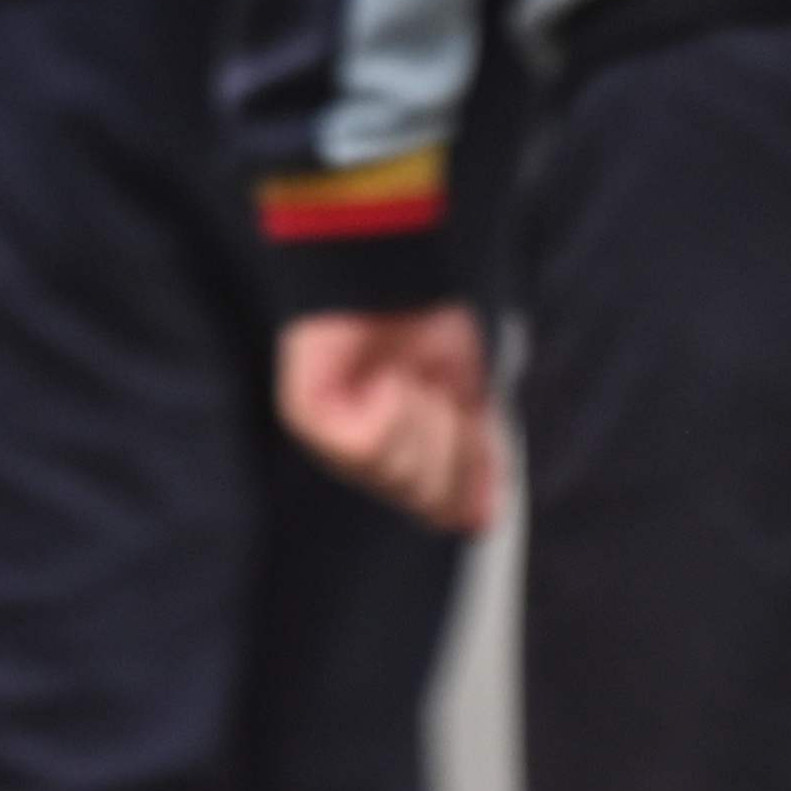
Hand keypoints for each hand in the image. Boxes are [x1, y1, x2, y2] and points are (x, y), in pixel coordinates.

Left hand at [279, 305, 501, 535]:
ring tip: (407, 376)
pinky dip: (392, 408)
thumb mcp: (467, 398)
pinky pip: (367, 446)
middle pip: (427, 497)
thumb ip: (476, 457)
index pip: (441, 507)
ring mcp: (331, 443)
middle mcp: (363, 460)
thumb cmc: (423, 325)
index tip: (474, 422)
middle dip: (447, 439)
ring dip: (421, 417)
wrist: (391, 269)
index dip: (469, 472)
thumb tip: (484, 520)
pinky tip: (386, 378)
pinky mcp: (307, 419)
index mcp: (401, 458)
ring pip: (401, 473)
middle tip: (436, 389)